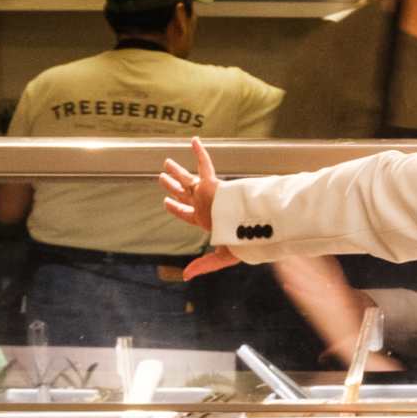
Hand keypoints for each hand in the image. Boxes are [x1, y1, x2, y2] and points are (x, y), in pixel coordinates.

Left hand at [158, 144, 240, 277]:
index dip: (176, 208)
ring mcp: (209, 195)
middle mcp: (206, 205)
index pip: (187, 214)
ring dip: (177, 172)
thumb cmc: (244, 241)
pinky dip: (200, 153)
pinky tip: (193, 140)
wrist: (255, 226)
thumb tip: (185, 277)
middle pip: (184, 194)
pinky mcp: (213, 185)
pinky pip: (205, 165)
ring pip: (188, 180)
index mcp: (207, 220)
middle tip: (162, 178)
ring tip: (165, 162)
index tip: (166, 202)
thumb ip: (204, 265)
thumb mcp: (223, 256)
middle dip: (173, 187)